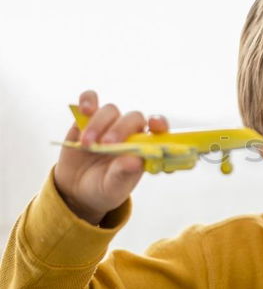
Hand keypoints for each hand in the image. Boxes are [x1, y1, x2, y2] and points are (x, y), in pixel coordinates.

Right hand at [53, 90, 169, 224]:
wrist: (76, 189)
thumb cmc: (104, 188)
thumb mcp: (113, 187)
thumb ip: (124, 174)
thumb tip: (135, 161)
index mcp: (144, 148)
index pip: (159, 130)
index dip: (160, 124)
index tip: (155, 125)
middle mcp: (130, 132)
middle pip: (133, 118)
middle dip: (121, 129)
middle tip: (106, 145)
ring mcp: (109, 123)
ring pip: (111, 110)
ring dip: (98, 125)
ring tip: (87, 145)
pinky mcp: (88, 118)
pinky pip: (90, 99)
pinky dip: (88, 100)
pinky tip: (84, 110)